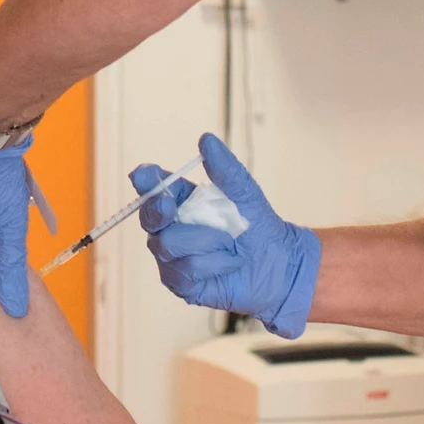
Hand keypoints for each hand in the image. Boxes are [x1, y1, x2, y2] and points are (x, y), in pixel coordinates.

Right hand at [130, 133, 319, 338]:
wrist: (279, 265)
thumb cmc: (257, 226)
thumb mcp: (245, 193)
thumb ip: (225, 169)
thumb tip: (206, 139)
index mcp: (180, 200)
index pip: (153, 187)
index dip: (145, 180)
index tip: (144, 175)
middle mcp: (169, 227)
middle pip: (150, 217)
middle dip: (159, 209)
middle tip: (170, 206)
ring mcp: (171, 257)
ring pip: (169, 245)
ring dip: (208, 242)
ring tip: (231, 244)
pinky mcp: (180, 283)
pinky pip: (185, 271)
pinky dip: (215, 264)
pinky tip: (230, 263)